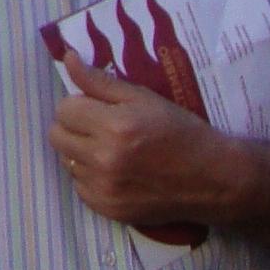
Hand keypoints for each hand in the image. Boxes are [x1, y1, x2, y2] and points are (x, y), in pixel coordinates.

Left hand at [47, 56, 244, 228]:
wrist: (212, 179)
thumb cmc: (180, 131)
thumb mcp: (144, 98)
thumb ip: (100, 81)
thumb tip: (67, 59)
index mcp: (113, 126)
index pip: (64, 109)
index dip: (79, 104)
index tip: (97, 108)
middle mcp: (104, 160)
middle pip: (57, 136)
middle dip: (73, 127)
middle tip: (99, 127)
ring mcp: (105, 189)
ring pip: (66, 162)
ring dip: (81, 153)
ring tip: (110, 150)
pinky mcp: (108, 210)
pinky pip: (80, 187)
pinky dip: (91, 178)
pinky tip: (116, 172)